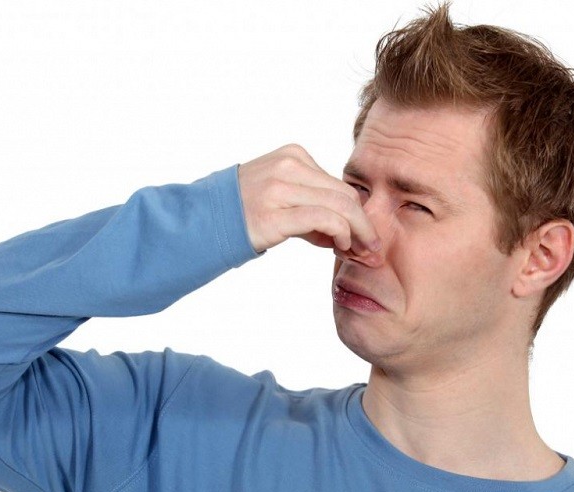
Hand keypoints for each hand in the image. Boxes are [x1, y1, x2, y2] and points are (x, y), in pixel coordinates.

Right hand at [238, 144, 381, 261]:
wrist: (203, 221)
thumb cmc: (242, 213)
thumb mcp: (281, 199)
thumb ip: (312, 208)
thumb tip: (345, 233)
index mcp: (293, 156)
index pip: (340, 185)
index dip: (358, 214)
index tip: (363, 238)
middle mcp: (289, 166)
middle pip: (346, 195)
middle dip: (364, 225)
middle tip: (371, 250)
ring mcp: (281, 187)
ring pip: (341, 206)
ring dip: (358, 233)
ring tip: (360, 253)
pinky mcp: (276, 212)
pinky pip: (324, 219)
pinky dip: (342, 234)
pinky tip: (340, 247)